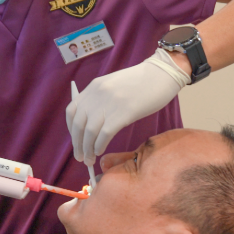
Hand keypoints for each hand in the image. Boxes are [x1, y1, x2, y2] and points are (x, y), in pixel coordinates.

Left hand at [67, 48, 189, 165]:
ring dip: (87, 149)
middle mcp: (97, 95)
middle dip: (77, 144)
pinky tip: (100, 151)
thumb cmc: (142, 81)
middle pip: (78, 125)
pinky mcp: (124, 113)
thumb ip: (101, 98)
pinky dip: (100, 145)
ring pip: (89, 132)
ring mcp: (109, 104)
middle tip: (80, 157)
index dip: (71, 129)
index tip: (76, 140)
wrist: (162, 74)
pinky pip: (105, 134)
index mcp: (94, 87)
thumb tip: (92, 121)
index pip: (72, 111)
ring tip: (90, 159)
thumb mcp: (114, 85)